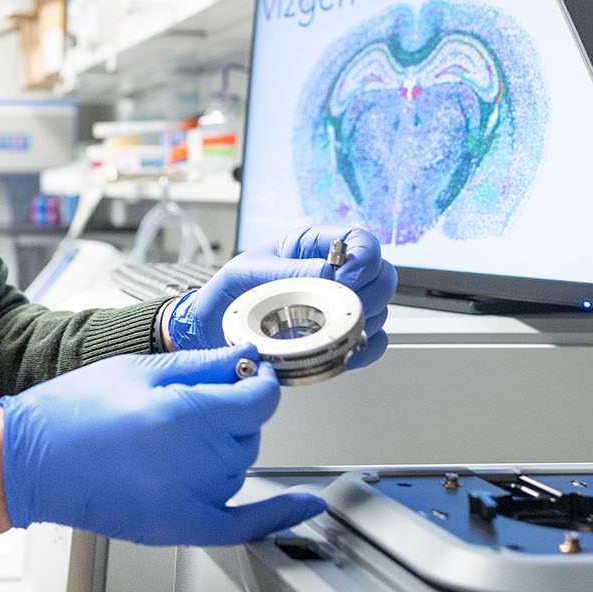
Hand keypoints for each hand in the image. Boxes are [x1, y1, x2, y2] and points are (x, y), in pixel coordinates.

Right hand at [0, 346, 325, 545]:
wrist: (33, 460)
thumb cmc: (74, 411)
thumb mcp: (141, 368)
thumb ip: (203, 365)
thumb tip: (247, 359)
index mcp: (185, 412)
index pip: (260, 397)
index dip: (261, 381)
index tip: (254, 374)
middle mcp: (194, 459)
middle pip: (250, 431)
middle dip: (234, 412)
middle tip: (195, 401)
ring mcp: (190, 497)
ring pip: (241, 465)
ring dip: (228, 447)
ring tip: (178, 436)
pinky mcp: (180, 526)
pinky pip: (244, 524)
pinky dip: (280, 515)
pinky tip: (307, 506)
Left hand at [165, 226, 396, 368]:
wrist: (211, 331)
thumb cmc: (226, 293)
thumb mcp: (247, 271)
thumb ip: (286, 270)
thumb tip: (326, 272)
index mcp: (312, 247)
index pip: (360, 240)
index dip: (363, 257)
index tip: (344, 278)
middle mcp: (332, 274)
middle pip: (381, 274)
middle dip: (368, 292)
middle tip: (341, 307)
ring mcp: (336, 306)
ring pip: (380, 307)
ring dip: (366, 320)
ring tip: (336, 329)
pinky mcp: (336, 335)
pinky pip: (372, 339)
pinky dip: (368, 347)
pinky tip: (348, 351)